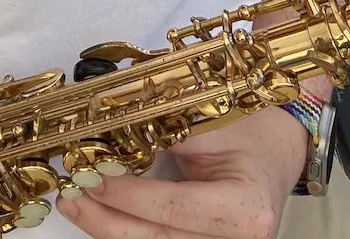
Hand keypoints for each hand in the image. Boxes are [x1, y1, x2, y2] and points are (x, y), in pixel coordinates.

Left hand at [56, 106, 307, 238]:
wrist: (277, 147)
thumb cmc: (250, 128)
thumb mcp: (209, 121)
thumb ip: (162, 132)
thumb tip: (106, 134)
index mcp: (244, 209)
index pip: (173, 209)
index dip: (128, 196)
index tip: (91, 177)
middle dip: (107, 220)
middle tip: (71, 196)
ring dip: (110, 228)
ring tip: (76, 205)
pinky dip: (129, 229)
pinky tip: (102, 215)